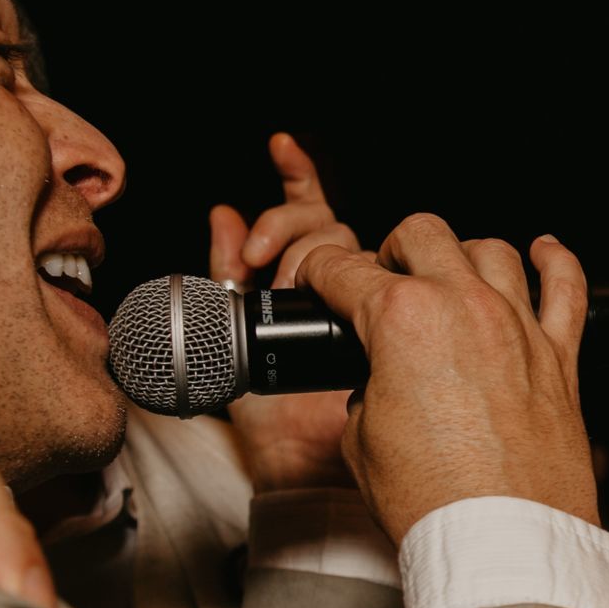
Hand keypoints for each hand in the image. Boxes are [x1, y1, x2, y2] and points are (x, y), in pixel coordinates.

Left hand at [208, 133, 358, 491]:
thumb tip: (222, 210)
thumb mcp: (228, 334)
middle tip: (253, 261)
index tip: (280, 145)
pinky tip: (324, 213)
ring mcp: (366, 299)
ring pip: (342, 237)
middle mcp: (341, 284)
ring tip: (272, 274)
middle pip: (321, 222)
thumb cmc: (271, 417)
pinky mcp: (385, 320)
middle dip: (282, 226)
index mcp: (305, 286)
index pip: (311, 217)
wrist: (301, 461)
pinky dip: (349, 243)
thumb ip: (226, 274)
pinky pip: (379, 270)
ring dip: (299, 239)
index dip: (299, 175)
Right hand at [296, 218, 598, 543]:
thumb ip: (366, 392)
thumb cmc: (435, 501)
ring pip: (492, 249)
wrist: (503, 539)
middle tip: (382, 278)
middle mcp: (465, 308)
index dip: (318, 271)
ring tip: (448, 274)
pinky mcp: (560, 356)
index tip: (317, 280)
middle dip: (392, 250)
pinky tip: (544, 252)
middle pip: (422, 234)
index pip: (345, 269)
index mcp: (403, 320)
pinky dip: (556, 262)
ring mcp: (518, 327)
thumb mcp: (362, 442)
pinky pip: (567, 286)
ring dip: (462, 253)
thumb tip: (380, 384)